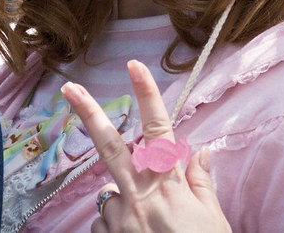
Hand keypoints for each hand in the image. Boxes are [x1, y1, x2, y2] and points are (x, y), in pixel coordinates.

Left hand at [62, 60, 230, 232]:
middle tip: (68, 88)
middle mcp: (141, 198)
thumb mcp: (215, 222)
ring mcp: (120, 222)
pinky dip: (118, 229)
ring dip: (124, 203)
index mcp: (170, 188)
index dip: (147, 95)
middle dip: (89, 114)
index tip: (135, 66)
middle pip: (111, 146)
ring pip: (110, 196)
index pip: (159, 131)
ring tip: (150, 230)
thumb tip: (200, 151)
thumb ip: (200, 184)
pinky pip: (106, 225)